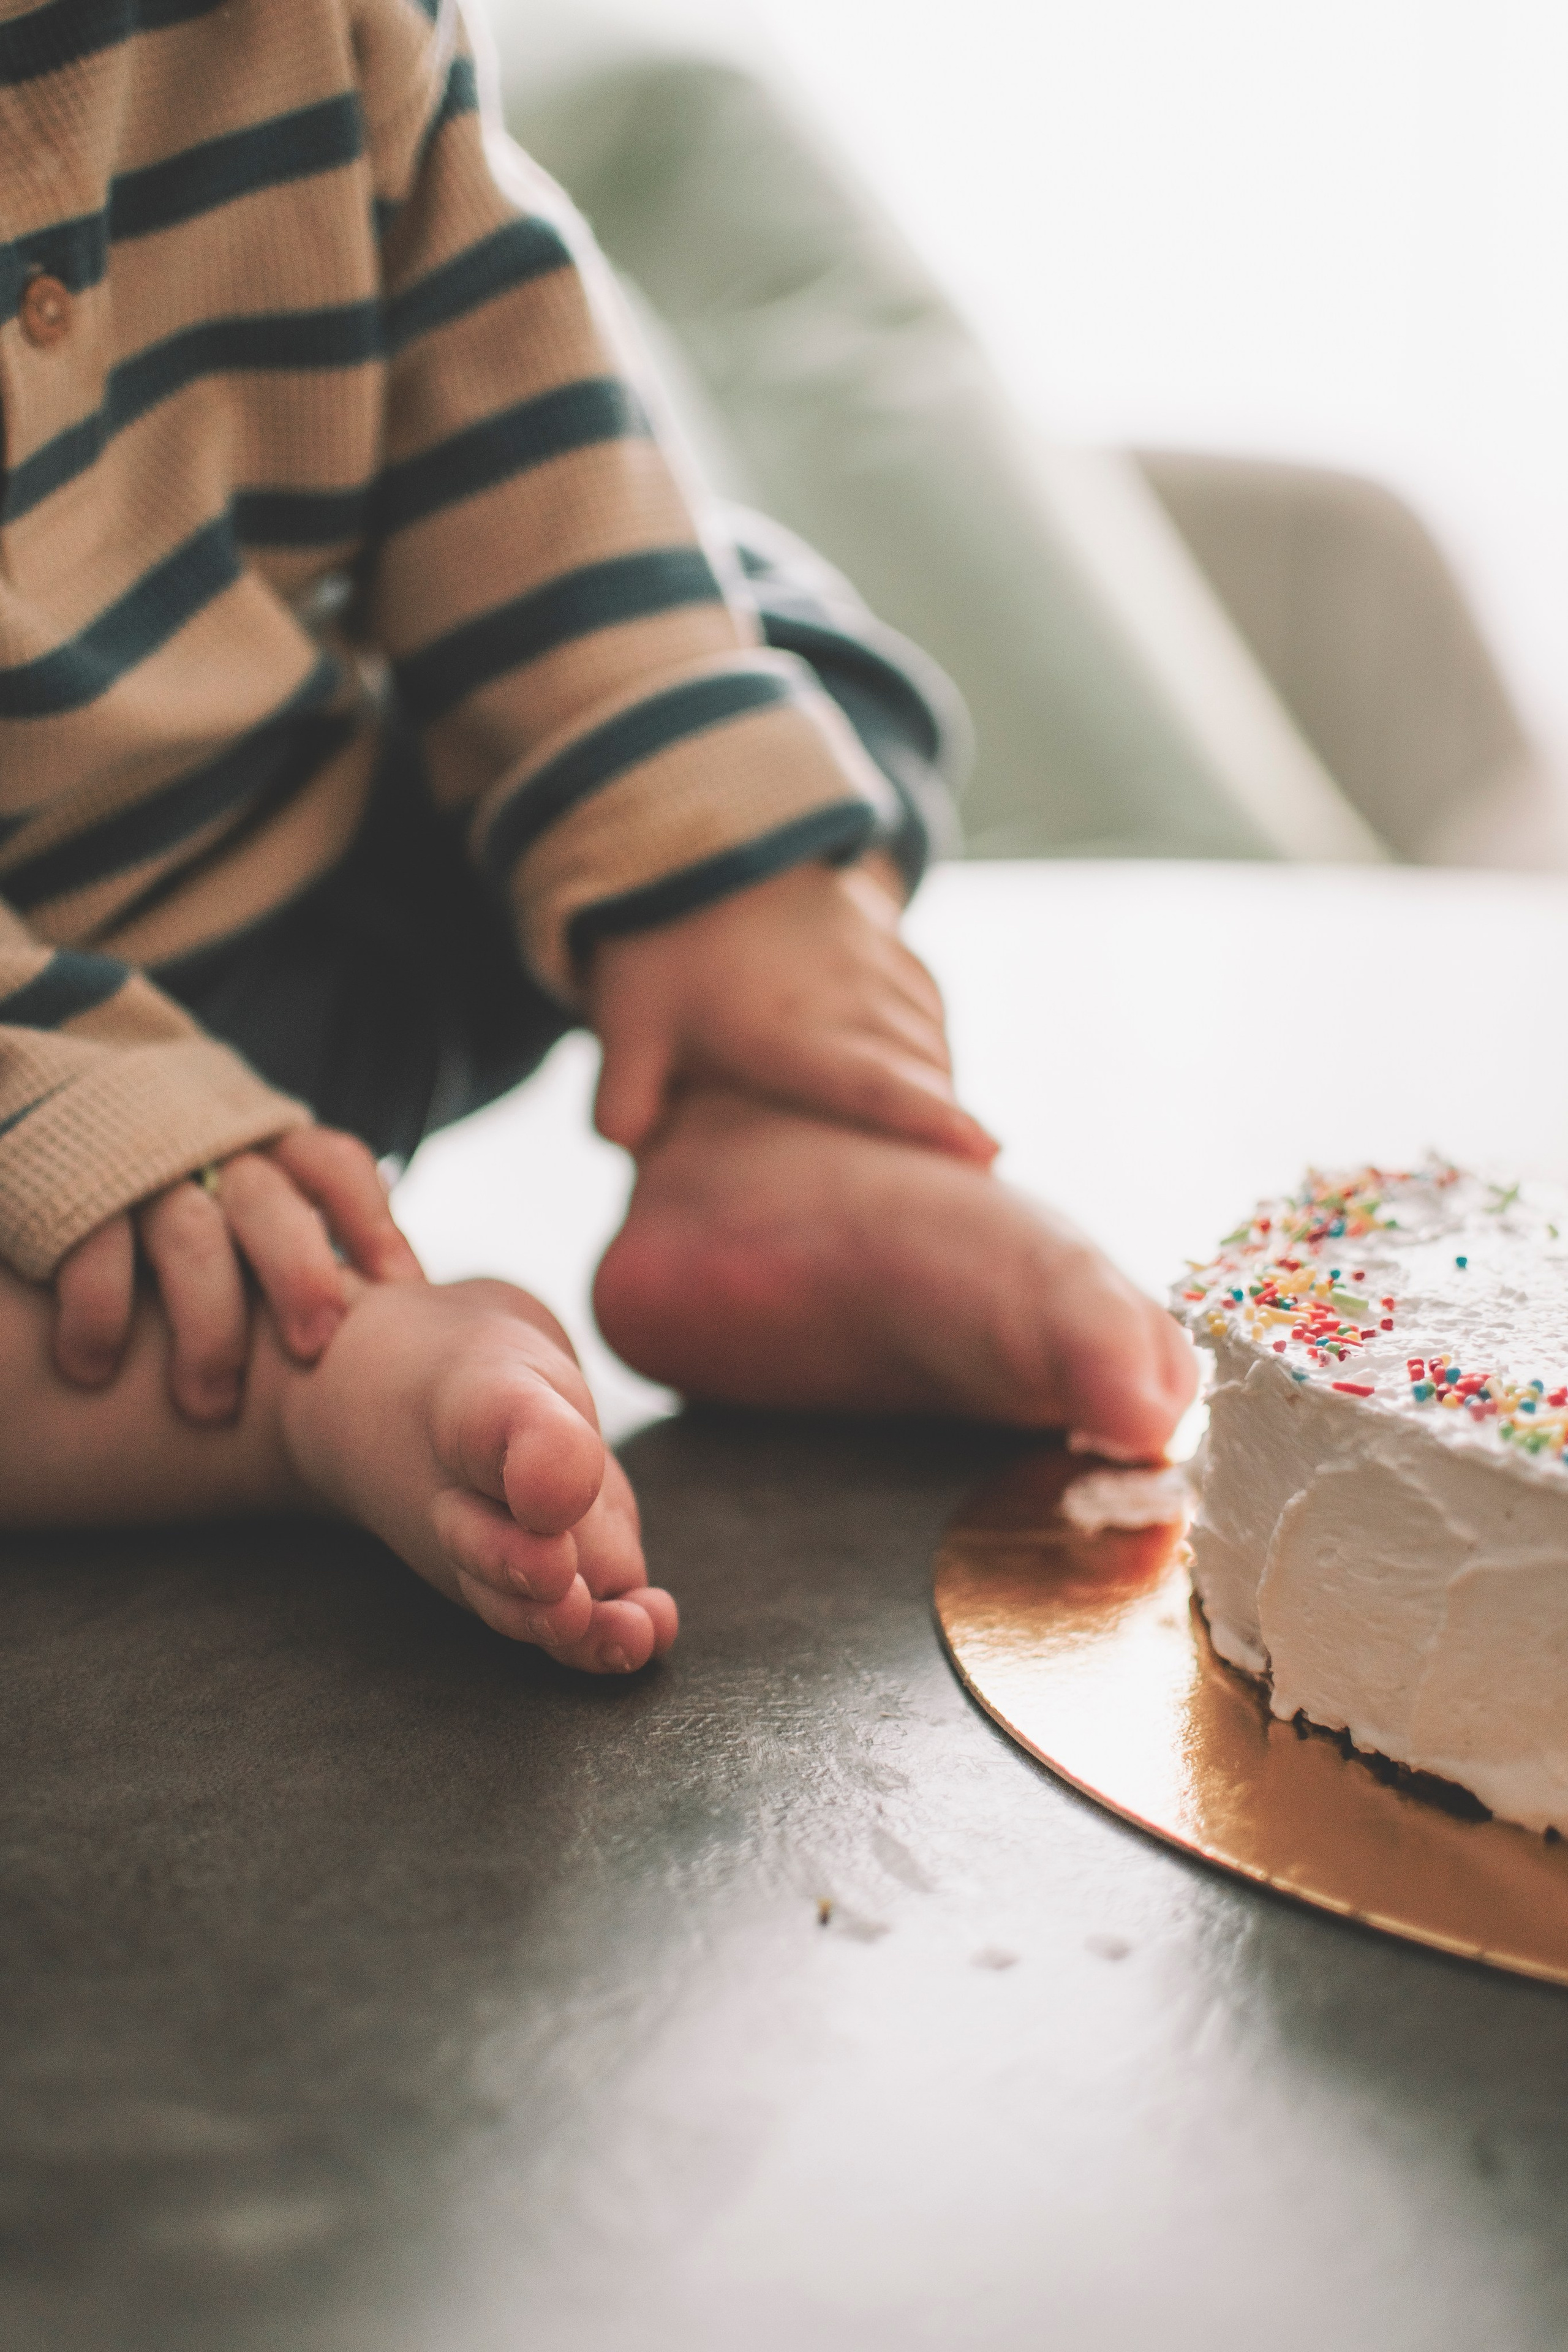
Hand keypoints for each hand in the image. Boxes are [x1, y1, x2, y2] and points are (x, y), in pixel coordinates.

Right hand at [51, 1126, 424, 1421]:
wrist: (44, 1112)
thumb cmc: (173, 1193)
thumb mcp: (240, 1190)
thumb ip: (295, 1231)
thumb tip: (387, 1307)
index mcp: (262, 1145)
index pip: (332, 1164)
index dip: (370, 1223)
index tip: (399, 1288)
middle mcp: (209, 1149)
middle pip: (269, 1201)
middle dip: (298, 1276)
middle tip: (313, 1348)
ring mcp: (141, 1168)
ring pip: (189, 1231)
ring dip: (207, 1323)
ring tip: (210, 1406)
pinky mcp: (72, 1188)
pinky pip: (94, 1244)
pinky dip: (100, 1307)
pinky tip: (97, 1364)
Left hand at [588, 854, 999, 1164]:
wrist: (687, 836)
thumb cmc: (656, 946)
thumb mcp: (626, 1026)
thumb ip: (626, 1102)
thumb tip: (632, 1156)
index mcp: (787, 1028)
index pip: (873, 1082)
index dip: (929, 1118)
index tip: (988, 1149)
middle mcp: (846, 993)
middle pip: (923, 1068)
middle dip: (947, 1123)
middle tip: (955, 1184)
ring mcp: (872, 958)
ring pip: (932, 1034)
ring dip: (940, 1083)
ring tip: (935, 1133)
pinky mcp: (883, 933)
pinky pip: (929, 996)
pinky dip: (934, 1038)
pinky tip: (924, 1067)